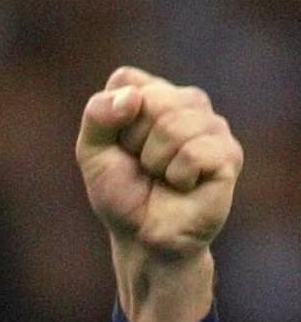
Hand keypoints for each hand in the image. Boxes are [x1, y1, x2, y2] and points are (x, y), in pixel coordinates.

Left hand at [76, 67, 242, 321]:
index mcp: (157, 95)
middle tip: (143, 168)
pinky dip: (176, 176)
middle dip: (134, 142)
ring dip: (155, 162)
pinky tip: (182, 187)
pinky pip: (193, 151)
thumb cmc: (123, 196)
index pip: (126, 81)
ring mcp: (213, 126)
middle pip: (151, 99)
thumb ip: (97, 117)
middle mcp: (189, 103)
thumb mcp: (93, 155)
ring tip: (163, 179)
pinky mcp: (228, 154)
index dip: (113, 120)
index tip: (120, 148)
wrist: (143, 240)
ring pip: (173, 124)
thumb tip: (131, 97)